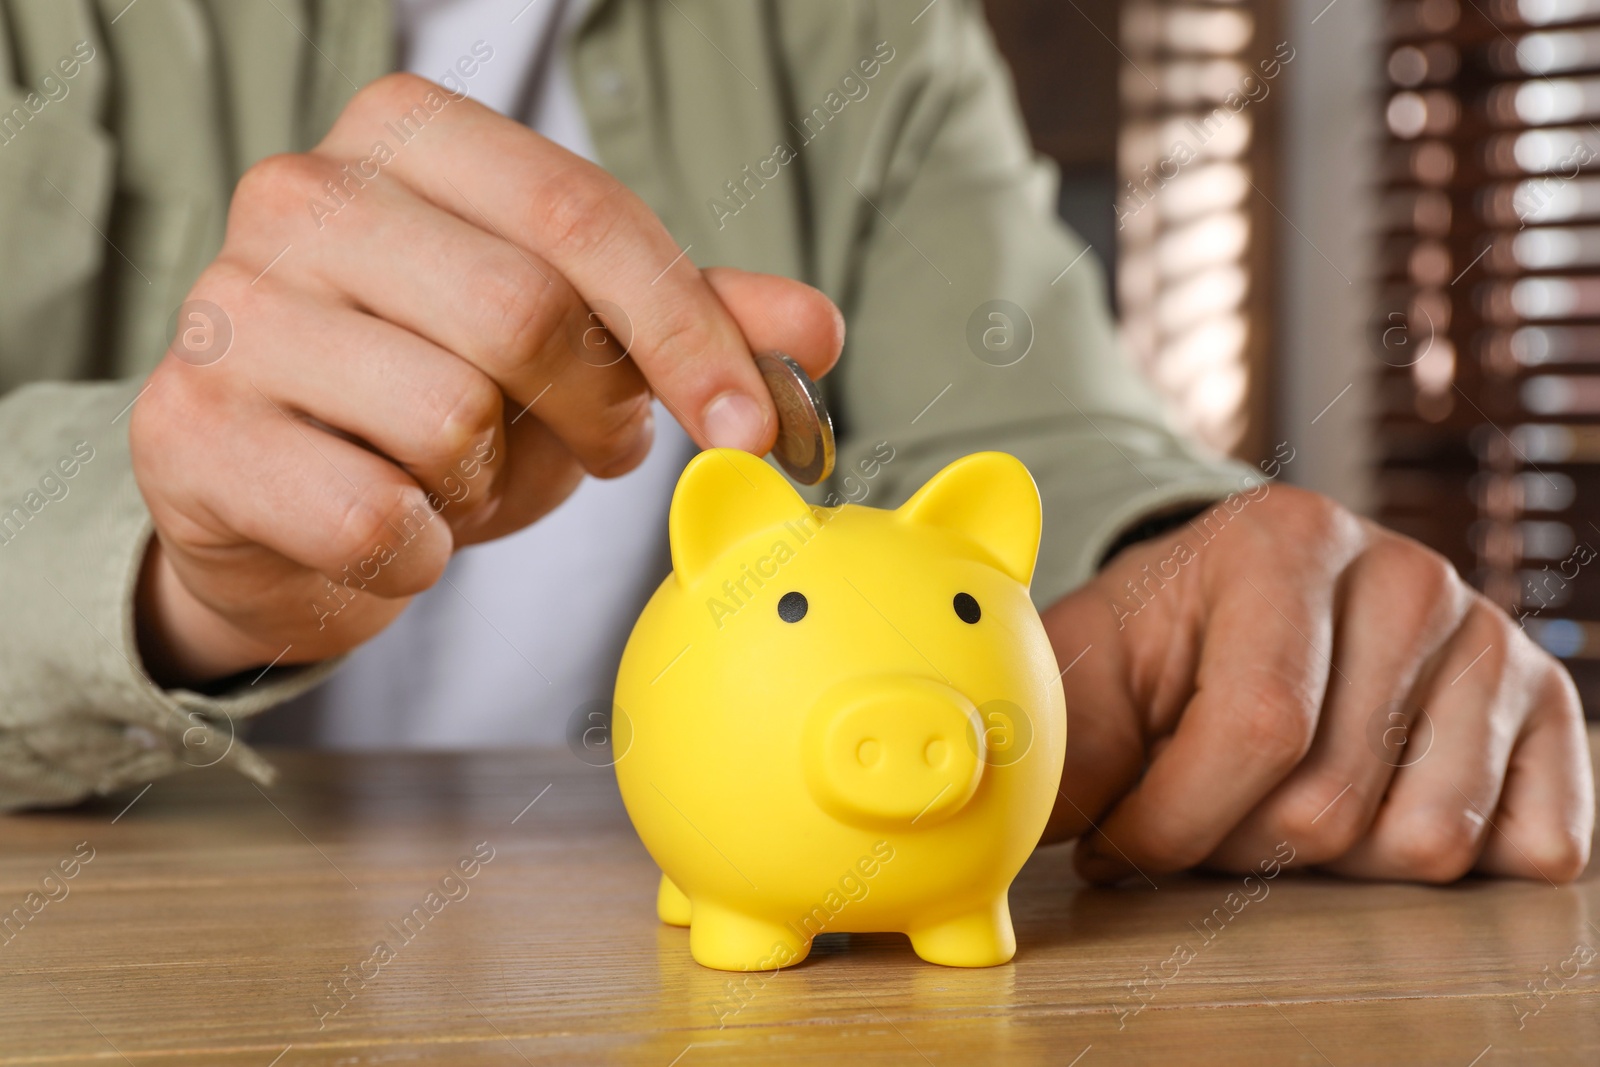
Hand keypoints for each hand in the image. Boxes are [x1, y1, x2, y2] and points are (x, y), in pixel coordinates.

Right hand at [129, 74, 842, 686]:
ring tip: (458, 474)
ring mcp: (226, 310)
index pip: (579, 214)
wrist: (281, 505)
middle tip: (597, 446)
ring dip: (493, 483)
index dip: (688, 330)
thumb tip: (814, 329)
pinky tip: (389, 525)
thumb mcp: (573, 344)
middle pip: (524, 313)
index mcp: (404, 137)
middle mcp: (300, 195)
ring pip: (451, 419)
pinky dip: (420, 551)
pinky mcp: (187, 433)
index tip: (752, 421)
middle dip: (596, 410)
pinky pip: (377, 517)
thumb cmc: (431, 401)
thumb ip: (688, 322)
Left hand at [1039, 484, 1593, 883]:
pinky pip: (1530, 845)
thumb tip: (1000, 809)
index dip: (1175, 822)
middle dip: (1236, 847)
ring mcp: (1487, 634)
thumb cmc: (1149, 652)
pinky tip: (1369, 807)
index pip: (1258, 729)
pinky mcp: (1545, 703)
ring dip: (1330, 863)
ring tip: (1274, 802)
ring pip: (1427, 840)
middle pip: (1332, 802)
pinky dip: (1437, 860)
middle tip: (1196, 812)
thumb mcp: (1085, 678)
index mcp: (1283, 538)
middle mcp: (1405, 571)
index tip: (1117, 842)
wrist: (1233, 619)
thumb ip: (1054, 744)